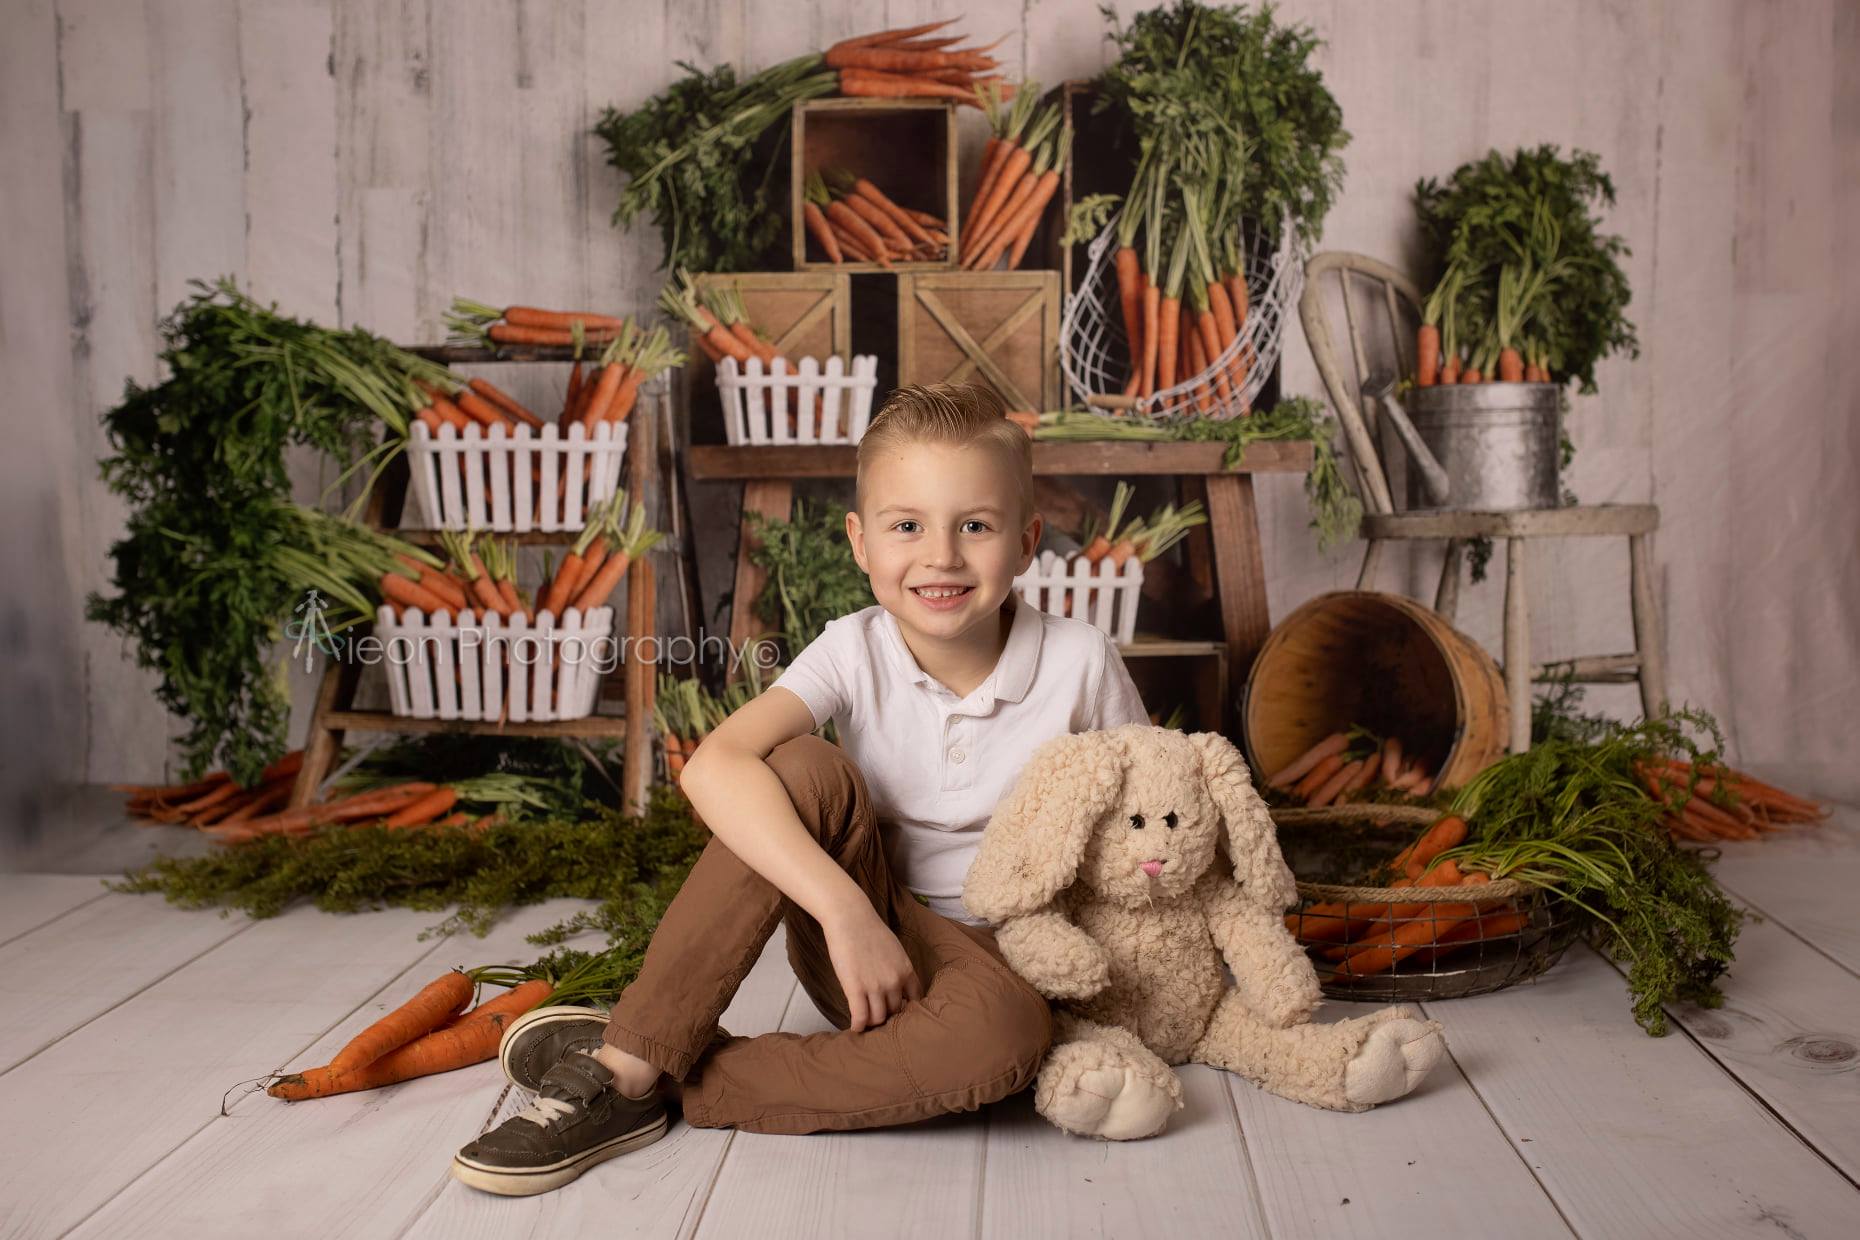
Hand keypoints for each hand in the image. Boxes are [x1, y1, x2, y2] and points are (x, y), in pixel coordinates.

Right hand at [821, 906, 924, 1031]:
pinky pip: (860, 1017)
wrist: (850, 917)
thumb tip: (896, 987)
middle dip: (887, 1016)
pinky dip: (858, 1026)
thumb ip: (898, 969)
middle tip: (878, 1019)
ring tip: (865, 1024)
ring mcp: (876, 986)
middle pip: (895, 1012)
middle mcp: (894, 981)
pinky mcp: (856, 989)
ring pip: (878, 1018)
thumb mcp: (894, 950)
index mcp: (906, 970)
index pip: (916, 1000)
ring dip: (872, 1023)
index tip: (899, 1014)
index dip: (907, 1010)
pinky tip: (855, 1028)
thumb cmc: (869, 930)